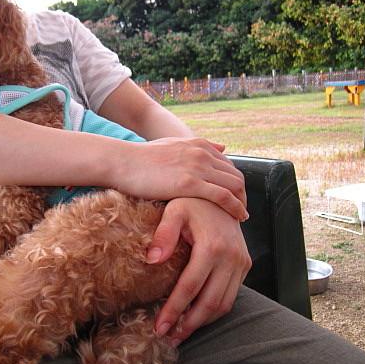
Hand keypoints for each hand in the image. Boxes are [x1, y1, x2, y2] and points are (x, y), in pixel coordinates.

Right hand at [117, 138, 247, 221]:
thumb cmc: (141, 158)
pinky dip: (234, 208)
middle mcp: (202, 153)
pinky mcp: (189, 183)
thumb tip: (222, 146)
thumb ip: (197, 147)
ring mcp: (197, 167)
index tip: (235, 198)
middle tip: (240, 211)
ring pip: (234, 186)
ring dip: (241, 203)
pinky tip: (237, 218)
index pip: (229, 165)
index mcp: (199, 145)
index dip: (235, 184)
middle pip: (236, 176)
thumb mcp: (172, 145)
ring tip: (239, 217)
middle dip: (242, 195)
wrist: (122, 162)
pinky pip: (222, 196)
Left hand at [149, 198, 251, 344]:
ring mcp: (241, 262)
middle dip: (188, 324)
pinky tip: (195, 316)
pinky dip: (214, 310)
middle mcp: (231, 257)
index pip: (190, 287)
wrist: (220, 193)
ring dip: (202, 322)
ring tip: (179, 333)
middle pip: (210, 302)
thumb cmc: (192, 201)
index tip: (159, 327)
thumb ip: (163, 234)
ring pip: (224, 304)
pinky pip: (231, 295)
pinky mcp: (245, 265)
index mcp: (212, 246)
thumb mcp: (173, 210)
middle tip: (168, 337)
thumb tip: (152, 260)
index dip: (174, 310)